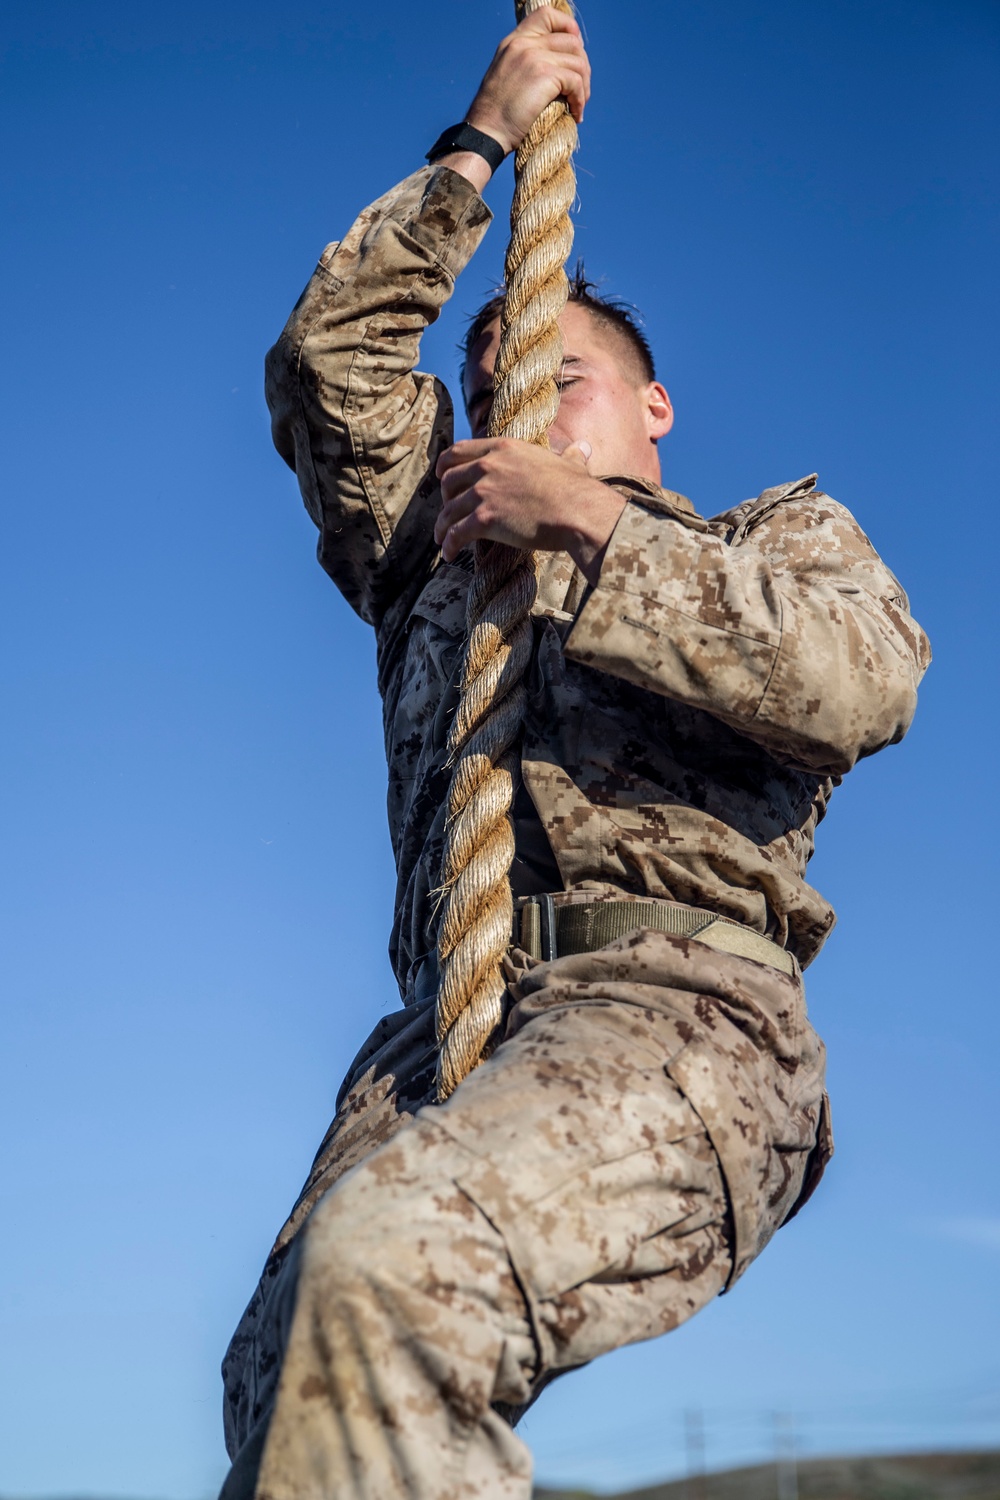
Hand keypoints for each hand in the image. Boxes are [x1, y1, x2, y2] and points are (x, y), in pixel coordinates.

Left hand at [434, 437, 624, 585]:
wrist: (578, 511)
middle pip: (449, 480)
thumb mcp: (571, 465)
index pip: (460, 451)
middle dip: (444, 498)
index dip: (446, 466)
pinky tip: (449, 554)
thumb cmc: (578, 491)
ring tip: (442, 539)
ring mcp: (484, 492)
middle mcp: (488, 466)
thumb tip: (583, 448)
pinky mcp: (484, 518)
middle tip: (448, 512)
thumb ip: (570, 456)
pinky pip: (456, 533)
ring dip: (442, 526)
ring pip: (449, 510)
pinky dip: (449, 545)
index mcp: (503, 447)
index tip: (442, 477)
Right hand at [465, 7, 590, 155]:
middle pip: (571, 41)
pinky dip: (580, 100)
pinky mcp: (544, 75)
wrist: (486, 133)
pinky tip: (576, 114)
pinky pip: (576, 82)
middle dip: (583, 67)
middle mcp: (524, 44)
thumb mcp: (507, 77)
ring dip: (584, 87)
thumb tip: (557, 65)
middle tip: (581, 91)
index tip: (575, 50)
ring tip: (579, 105)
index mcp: (513, 41)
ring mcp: (534, 57)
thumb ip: (526, 63)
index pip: (547, 15)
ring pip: (578, 62)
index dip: (568, 27)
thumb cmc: (496, 116)